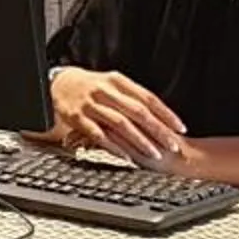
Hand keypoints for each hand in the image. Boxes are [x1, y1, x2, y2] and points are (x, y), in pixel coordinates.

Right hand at [49, 66, 185, 166]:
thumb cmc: (90, 85)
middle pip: (138, 112)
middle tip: (172, 145)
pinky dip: (114, 147)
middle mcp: (106, 91)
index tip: (180, 127)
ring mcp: (91, 105)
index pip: (148, 98)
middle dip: (157, 130)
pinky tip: (126, 157)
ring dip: (139, 140)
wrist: (59, 82)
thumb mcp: (113, 83)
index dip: (166, 114)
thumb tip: (158, 112)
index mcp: (118, 81)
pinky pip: (98, 135)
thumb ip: (133, 96)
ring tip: (154, 154)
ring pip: (120, 124)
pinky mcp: (78, 118)